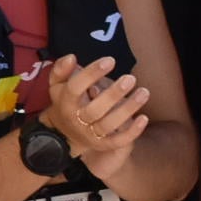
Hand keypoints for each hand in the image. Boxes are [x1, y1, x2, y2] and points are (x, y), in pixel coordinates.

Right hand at [41, 54, 148, 181]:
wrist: (63, 133)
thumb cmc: (65, 100)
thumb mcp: (56, 83)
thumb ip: (61, 69)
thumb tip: (71, 57)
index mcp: (65, 102)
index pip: (76, 88)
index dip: (92, 73)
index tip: (110, 60)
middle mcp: (77, 119)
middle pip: (94, 110)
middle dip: (113, 94)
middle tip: (131, 78)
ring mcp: (90, 133)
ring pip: (109, 125)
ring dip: (127, 110)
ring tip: (144, 92)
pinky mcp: (102, 144)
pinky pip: (118, 141)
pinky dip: (131, 132)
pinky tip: (144, 118)